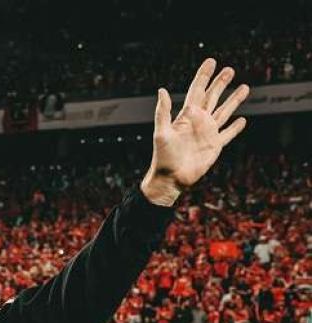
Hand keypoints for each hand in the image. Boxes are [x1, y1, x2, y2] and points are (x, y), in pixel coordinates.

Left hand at [141, 58, 249, 206]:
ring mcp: (208, 133)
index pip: (197, 90)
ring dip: (234, 100)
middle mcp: (198, 122)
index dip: (204, 76)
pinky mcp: (215, 146)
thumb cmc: (163, 157)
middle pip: (212, 97)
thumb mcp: (161, 132)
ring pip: (224, 111)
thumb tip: (161, 89)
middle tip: (229, 69)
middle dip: (220, 83)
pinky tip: (242, 120)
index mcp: (186, 116)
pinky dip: (235, 127)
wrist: (171, 178)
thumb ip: (163, 112)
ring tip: (244, 87)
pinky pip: (228, 134)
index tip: (211, 61)